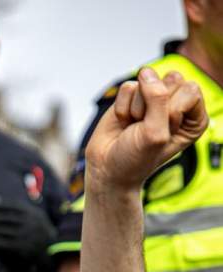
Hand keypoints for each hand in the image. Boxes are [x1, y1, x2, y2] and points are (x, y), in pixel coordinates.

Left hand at [0, 200, 55, 265]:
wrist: (52, 251)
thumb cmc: (40, 231)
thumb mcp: (35, 216)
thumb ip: (18, 208)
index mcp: (32, 212)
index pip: (11, 205)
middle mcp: (29, 222)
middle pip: (4, 217)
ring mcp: (25, 235)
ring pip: (1, 230)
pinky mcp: (21, 248)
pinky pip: (3, 243)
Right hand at [86, 67, 207, 191]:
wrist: (108, 169)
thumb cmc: (136, 159)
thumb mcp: (155, 134)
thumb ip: (158, 99)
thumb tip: (146, 72)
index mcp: (193, 117)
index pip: (190, 91)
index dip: (172, 112)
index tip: (162, 133)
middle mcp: (177, 104)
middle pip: (171, 81)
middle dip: (152, 109)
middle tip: (146, 130)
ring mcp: (154, 98)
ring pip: (148, 81)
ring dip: (136, 108)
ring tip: (134, 127)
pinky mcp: (133, 95)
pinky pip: (128, 88)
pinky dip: (122, 108)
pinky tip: (124, 122)